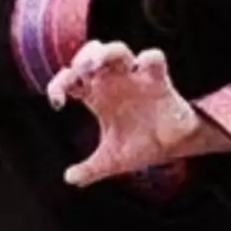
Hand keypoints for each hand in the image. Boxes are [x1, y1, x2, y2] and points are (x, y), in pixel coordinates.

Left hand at [46, 40, 199, 186]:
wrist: (173, 149)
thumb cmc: (142, 146)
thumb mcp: (112, 160)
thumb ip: (90, 169)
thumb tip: (69, 179)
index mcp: (97, 96)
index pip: (71, 80)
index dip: (58, 85)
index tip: (58, 103)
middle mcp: (113, 82)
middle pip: (91, 54)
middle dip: (82, 57)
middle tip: (79, 70)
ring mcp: (135, 78)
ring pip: (118, 50)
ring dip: (106, 52)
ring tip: (97, 64)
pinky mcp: (158, 79)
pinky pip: (153, 58)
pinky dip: (147, 58)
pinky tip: (138, 68)